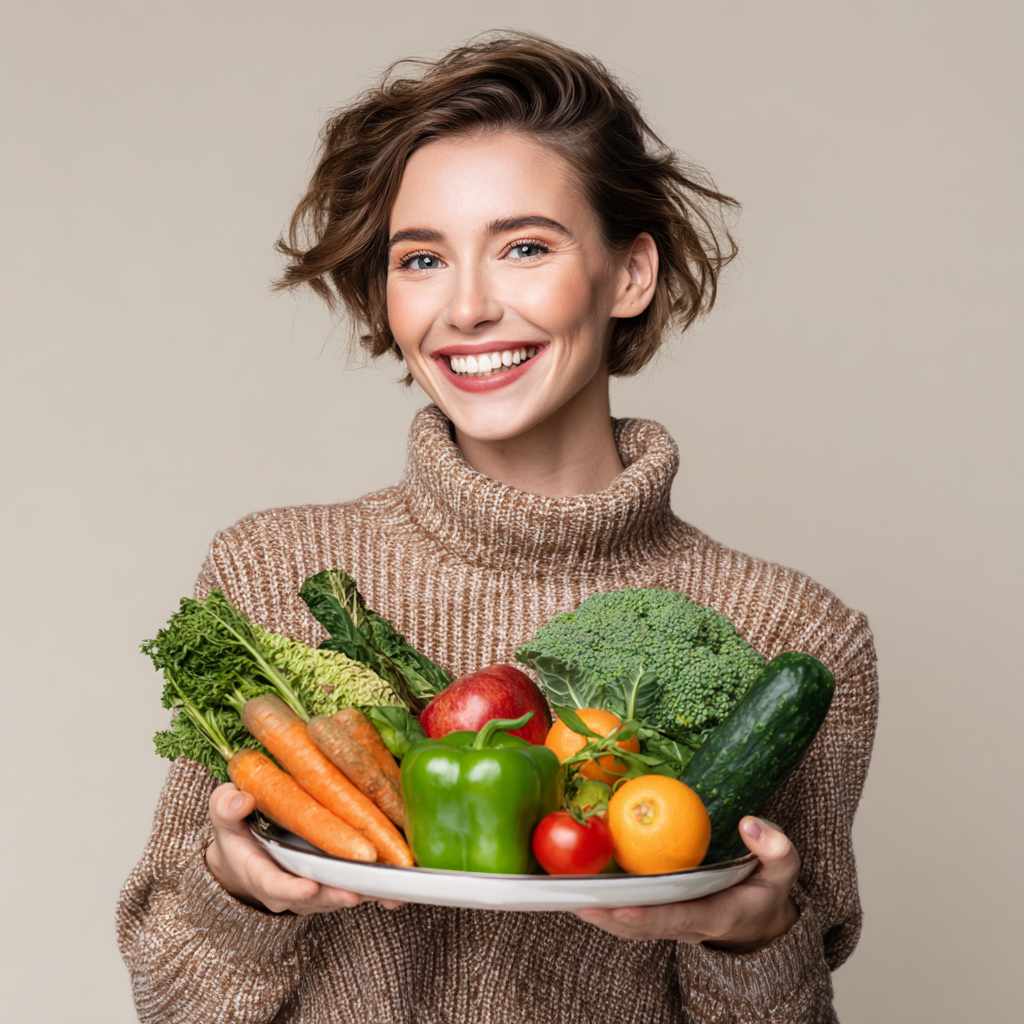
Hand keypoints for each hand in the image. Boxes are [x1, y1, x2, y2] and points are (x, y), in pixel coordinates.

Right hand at [205, 784, 405, 915]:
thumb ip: (226, 807)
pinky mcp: (333, 882)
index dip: (290, 887)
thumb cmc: (237, 829)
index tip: (307, 886)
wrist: (247, 853)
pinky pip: (355, 887)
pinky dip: (376, 889)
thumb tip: (239, 800)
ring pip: (339, 896)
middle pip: (314, 897)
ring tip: (388, 893)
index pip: (273, 884)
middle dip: (335, 896)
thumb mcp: (224, 814)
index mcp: (259, 871)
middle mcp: (289, 886)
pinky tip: (399, 885)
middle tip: (354, 893)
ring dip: (363, 895)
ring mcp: (312, 888)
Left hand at [575, 817, 799, 950]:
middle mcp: (687, 924)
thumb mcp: (782, 869)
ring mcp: (670, 922)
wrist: (759, 921)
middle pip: (641, 927)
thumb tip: (749, 823)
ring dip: (599, 913)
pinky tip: (579, 885)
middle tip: (578, 902)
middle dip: (609, 917)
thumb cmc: (766, 889)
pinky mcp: (658, 914)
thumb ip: (775, 848)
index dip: (648, 916)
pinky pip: (627, 913)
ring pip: (627, 925)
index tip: (621, 908)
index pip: (677, 918)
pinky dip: (603, 904)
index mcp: (716, 914)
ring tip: (567, 894)